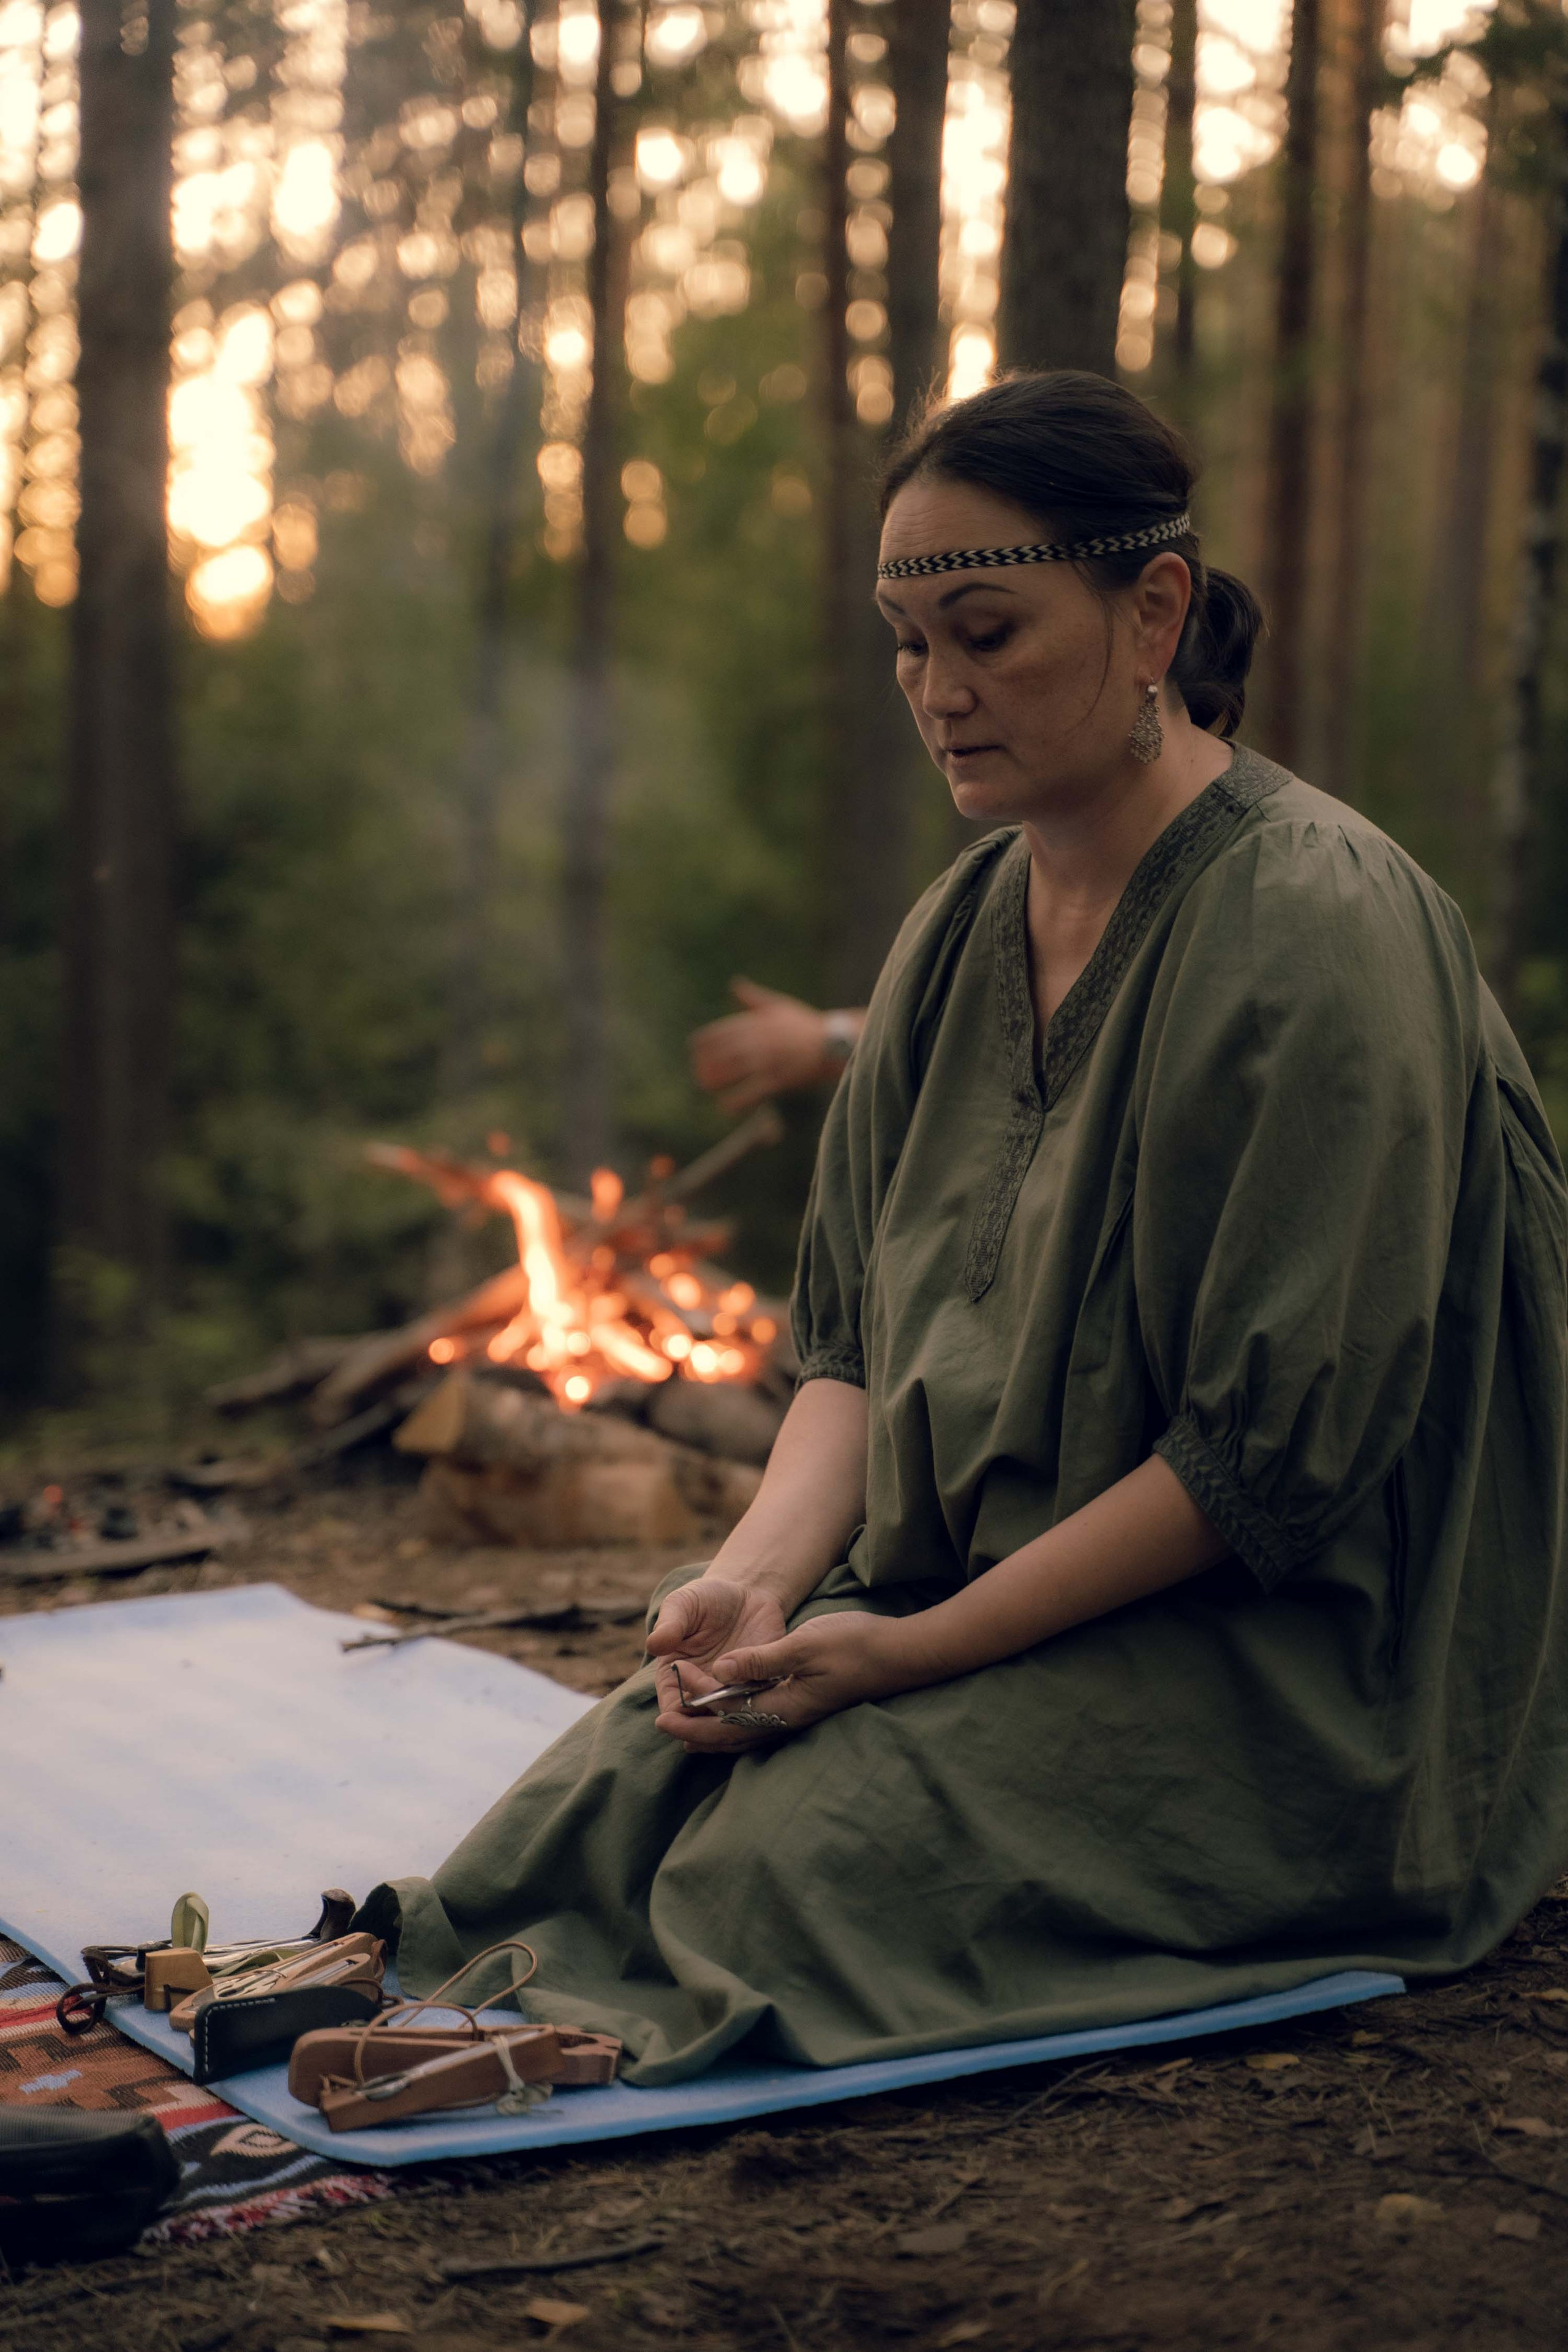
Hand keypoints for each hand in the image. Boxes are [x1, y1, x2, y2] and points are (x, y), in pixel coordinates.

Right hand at [646, 1577, 788, 1734]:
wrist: (746, 1593)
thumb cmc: (705, 1598)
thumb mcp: (683, 1604)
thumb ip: (670, 1624)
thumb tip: (654, 1644)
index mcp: (674, 1679)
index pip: (672, 1711)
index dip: (679, 1712)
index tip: (689, 1697)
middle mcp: (703, 1692)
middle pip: (703, 1723)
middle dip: (711, 1716)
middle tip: (721, 1692)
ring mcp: (733, 1693)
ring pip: (734, 1719)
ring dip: (739, 1711)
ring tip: (744, 1685)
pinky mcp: (762, 1687)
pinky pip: (763, 1704)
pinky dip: (764, 1703)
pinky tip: (766, 1686)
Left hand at [652, 1609, 910, 1752]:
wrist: (899, 1655)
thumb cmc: (855, 1645)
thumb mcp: (805, 1645)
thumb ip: (762, 1660)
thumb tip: (722, 1669)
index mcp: (783, 1705)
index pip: (728, 1709)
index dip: (696, 1698)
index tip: (673, 1678)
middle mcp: (787, 1719)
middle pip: (730, 1734)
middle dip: (694, 1728)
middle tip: (659, 1720)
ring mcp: (797, 1716)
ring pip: (744, 1735)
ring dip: (711, 1733)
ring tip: (683, 1732)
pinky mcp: (803, 1708)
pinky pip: (759, 1726)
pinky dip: (734, 1727)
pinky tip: (728, 1720)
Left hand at [689, 979, 836, 1111]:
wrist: (833, 1042)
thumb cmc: (805, 1024)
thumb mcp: (779, 1004)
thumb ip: (754, 997)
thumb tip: (735, 983)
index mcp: (756, 1022)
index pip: (718, 1032)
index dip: (701, 1043)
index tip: (694, 1051)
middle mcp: (758, 1040)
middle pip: (720, 1053)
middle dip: (705, 1064)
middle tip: (698, 1074)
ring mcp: (768, 1060)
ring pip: (732, 1072)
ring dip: (715, 1081)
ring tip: (707, 1087)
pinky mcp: (779, 1079)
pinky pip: (751, 1092)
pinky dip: (736, 1101)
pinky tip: (725, 1108)